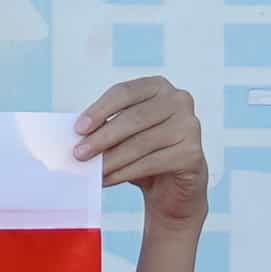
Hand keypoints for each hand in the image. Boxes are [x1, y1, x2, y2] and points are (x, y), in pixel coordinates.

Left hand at [73, 74, 213, 228]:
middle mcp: (179, 100)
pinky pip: (151, 163)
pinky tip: (108, 179)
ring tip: (92, 170)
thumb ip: (106, 126)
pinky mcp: (192, 154)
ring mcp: (189, 126)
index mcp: (158, 86)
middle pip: (133, 118)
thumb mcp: (124, 133)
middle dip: (103, 137)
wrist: (172, 184)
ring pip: (141, 143)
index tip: (78, 129)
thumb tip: (79, 135)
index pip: (124, 92)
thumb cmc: (144, 152)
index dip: (100, 110)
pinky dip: (125, 173)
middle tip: (79, 154)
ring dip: (111, 159)